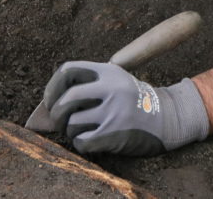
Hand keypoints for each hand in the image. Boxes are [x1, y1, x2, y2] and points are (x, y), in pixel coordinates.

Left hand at [41, 61, 208, 155]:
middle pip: (66, 98)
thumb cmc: (134, 101)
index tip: (50, 99)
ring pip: (72, 122)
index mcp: (108, 72)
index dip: (53, 85)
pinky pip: (82, 141)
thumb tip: (45, 108)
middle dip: (56, 113)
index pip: (68, 70)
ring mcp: (113, 112)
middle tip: (59, 120)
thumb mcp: (116, 81)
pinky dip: (80, 143)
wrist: (168, 118)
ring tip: (81, 130)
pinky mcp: (115, 134)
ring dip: (70, 130)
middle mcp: (110, 89)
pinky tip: (89, 140)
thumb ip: (88, 86)